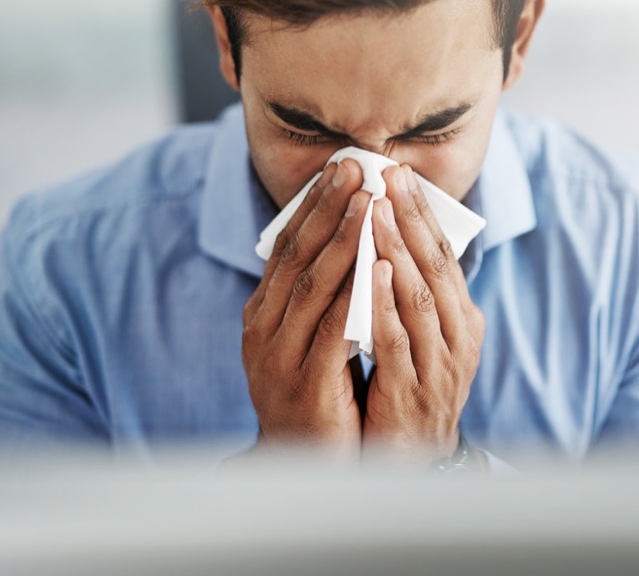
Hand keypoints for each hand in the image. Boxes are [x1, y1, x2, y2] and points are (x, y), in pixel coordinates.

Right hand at [240, 158, 371, 459]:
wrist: (305, 470)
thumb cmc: (318, 398)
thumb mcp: (310, 339)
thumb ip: (321, 297)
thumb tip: (350, 240)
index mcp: (263, 314)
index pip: (286, 247)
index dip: (313, 206)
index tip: (340, 168)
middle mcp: (263, 329)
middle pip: (295, 256)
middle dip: (326, 209)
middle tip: (352, 168)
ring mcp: (279, 356)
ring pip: (311, 285)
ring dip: (340, 240)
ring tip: (366, 202)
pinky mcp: (305, 383)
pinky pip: (331, 329)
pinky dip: (352, 294)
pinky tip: (375, 266)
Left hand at [365, 163, 485, 465]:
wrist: (410, 462)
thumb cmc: (410, 389)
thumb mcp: (421, 335)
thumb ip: (412, 293)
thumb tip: (388, 235)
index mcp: (462, 319)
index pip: (443, 255)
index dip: (422, 213)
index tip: (398, 173)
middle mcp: (458, 337)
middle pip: (436, 267)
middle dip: (412, 218)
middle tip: (390, 175)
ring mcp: (439, 366)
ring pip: (420, 297)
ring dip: (397, 251)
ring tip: (377, 210)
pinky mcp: (412, 392)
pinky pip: (399, 341)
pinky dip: (386, 305)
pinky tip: (372, 274)